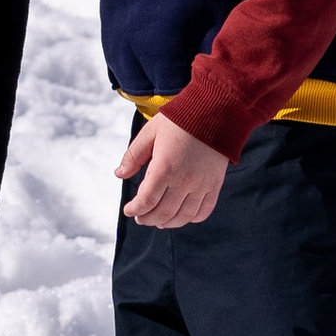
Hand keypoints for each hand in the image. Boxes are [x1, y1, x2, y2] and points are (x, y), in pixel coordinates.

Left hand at [117, 110, 228, 229]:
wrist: (215, 111)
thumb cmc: (180, 119)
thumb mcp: (150, 132)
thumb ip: (134, 155)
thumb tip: (119, 174)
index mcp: (165, 168)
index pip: (146, 201)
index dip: (135, 210)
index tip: (129, 210)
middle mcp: (184, 181)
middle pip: (163, 213)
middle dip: (148, 219)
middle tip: (140, 218)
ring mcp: (201, 185)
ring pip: (183, 216)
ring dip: (168, 223)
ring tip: (159, 222)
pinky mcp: (214, 185)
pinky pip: (203, 211)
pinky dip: (191, 218)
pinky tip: (183, 216)